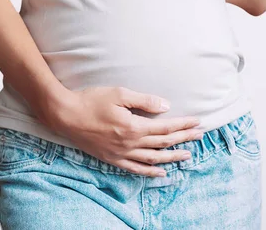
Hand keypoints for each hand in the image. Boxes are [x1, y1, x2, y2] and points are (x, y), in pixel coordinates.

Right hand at [46, 86, 203, 176]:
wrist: (65, 115)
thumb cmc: (91, 100)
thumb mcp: (119, 93)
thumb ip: (144, 101)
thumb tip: (166, 107)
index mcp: (133, 126)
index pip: (165, 127)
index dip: (183, 125)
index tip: (197, 122)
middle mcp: (129, 143)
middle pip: (163, 143)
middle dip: (184, 139)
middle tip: (200, 136)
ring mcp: (120, 153)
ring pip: (153, 158)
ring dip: (172, 157)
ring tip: (188, 155)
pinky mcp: (111, 158)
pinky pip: (135, 169)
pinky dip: (150, 171)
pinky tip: (162, 172)